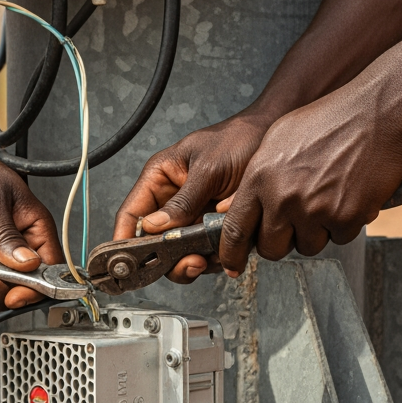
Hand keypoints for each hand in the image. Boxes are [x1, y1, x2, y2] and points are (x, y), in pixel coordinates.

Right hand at [113, 112, 270, 282]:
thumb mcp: (208, 169)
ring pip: (179, 254)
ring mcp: (192, 217)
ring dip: (192, 261)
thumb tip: (155, 228)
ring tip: (207, 257)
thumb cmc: (240, 139)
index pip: (131, 215)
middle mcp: (172, 201)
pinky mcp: (212, 229)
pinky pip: (204, 253)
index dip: (124, 241)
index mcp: (160, 179)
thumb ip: (183, 201)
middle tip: (188, 262)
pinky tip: (223, 251)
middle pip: (154, 243)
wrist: (277, 141)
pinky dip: (212, 258)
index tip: (125, 262)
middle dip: (168, 258)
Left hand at [218, 86, 401, 272]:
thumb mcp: (276, 141)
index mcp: (260, 178)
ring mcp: (315, 210)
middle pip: (270, 249)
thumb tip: (232, 209)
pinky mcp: (346, 218)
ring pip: (306, 247)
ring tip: (324, 200)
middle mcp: (284, 198)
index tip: (232, 266)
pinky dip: (343, 224)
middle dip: (280, 242)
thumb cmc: (327, 122)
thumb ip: (254, 178)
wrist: (376, 113)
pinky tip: (346, 196)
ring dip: (314, 233)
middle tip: (292, 224)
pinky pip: (339, 239)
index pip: (235, 230)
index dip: (231, 254)